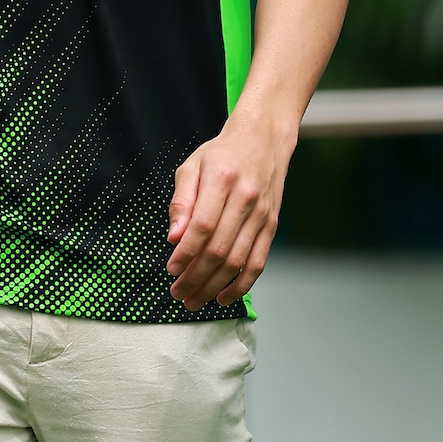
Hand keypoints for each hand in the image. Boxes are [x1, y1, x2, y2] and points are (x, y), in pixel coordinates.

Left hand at [166, 108, 296, 310]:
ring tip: (194, 300)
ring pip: (239, 261)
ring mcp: (262, 216)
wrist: (263, 141)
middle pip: (220, 249)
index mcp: (222, 181)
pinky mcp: (272, 227)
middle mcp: (246, 200)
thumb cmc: (221, 154)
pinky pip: (258, 262)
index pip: (203, 226)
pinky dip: (242, 284)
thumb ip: (181, 202)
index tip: (171, 269)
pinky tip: (224, 296)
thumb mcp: (191, 167)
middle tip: (178, 294)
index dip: (186, 253)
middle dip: (196, 277)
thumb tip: (173, 238)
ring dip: (215, 286)